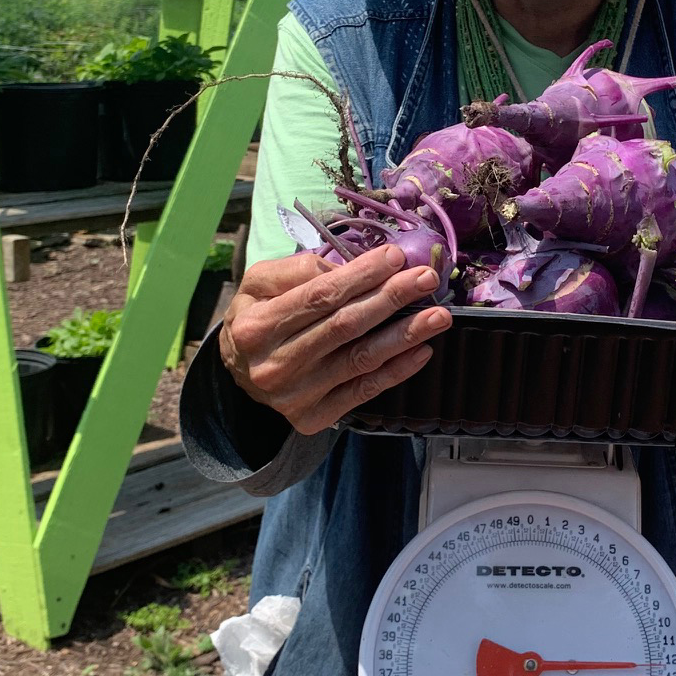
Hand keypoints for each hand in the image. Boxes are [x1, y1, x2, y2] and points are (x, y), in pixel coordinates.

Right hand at [219, 246, 451, 434]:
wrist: (237, 374)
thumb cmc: (256, 319)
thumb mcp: (258, 285)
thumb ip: (297, 270)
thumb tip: (347, 267)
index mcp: (257, 327)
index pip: (319, 296)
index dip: (361, 275)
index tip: (396, 257)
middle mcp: (274, 365)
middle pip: (345, 326)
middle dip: (391, 298)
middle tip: (426, 278)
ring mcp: (295, 396)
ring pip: (360, 360)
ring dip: (405, 335)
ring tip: (438, 316)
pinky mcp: (313, 418)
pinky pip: (364, 391)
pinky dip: (396, 371)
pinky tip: (421, 351)